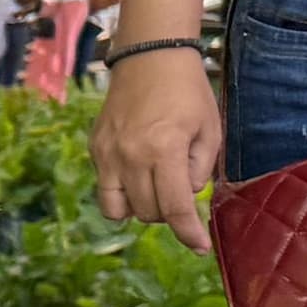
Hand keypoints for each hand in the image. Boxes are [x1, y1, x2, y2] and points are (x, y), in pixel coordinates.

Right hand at [90, 44, 224, 254]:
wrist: (149, 58)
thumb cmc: (187, 91)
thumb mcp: (210, 130)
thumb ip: (200, 169)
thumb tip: (185, 195)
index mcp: (165, 149)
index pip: (176, 207)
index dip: (189, 234)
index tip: (199, 248)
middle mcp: (132, 156)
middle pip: (148, 213)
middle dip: (168, 214)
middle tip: (180, 194)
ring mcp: (108, 154)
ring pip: (120, 210)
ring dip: (143, 208)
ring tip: (156, 189)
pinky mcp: (95, 149)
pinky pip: (106, 191)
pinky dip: (123, 194)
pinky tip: (137, 176)